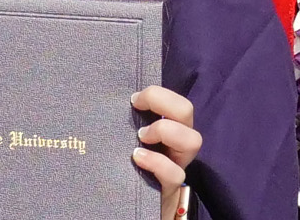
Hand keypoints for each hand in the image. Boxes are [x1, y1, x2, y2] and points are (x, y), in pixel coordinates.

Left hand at [132, 85, 202, 216]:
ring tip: (141, 138)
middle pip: (187, 110)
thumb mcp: (125, 141)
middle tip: (136, 109)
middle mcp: (177, 144)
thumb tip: (105, 103)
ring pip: (193, 140)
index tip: (133, 99)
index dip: (159, 93)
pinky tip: (138, 159)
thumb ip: (125, 125)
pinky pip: (175, 173)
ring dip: (165, 131)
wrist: (129, 205)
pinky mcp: (170, 188)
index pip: (176, 101)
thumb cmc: (124, 168)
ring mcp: (177, 165)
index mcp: (167, 128)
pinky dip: (157, 162)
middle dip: (164, 102)